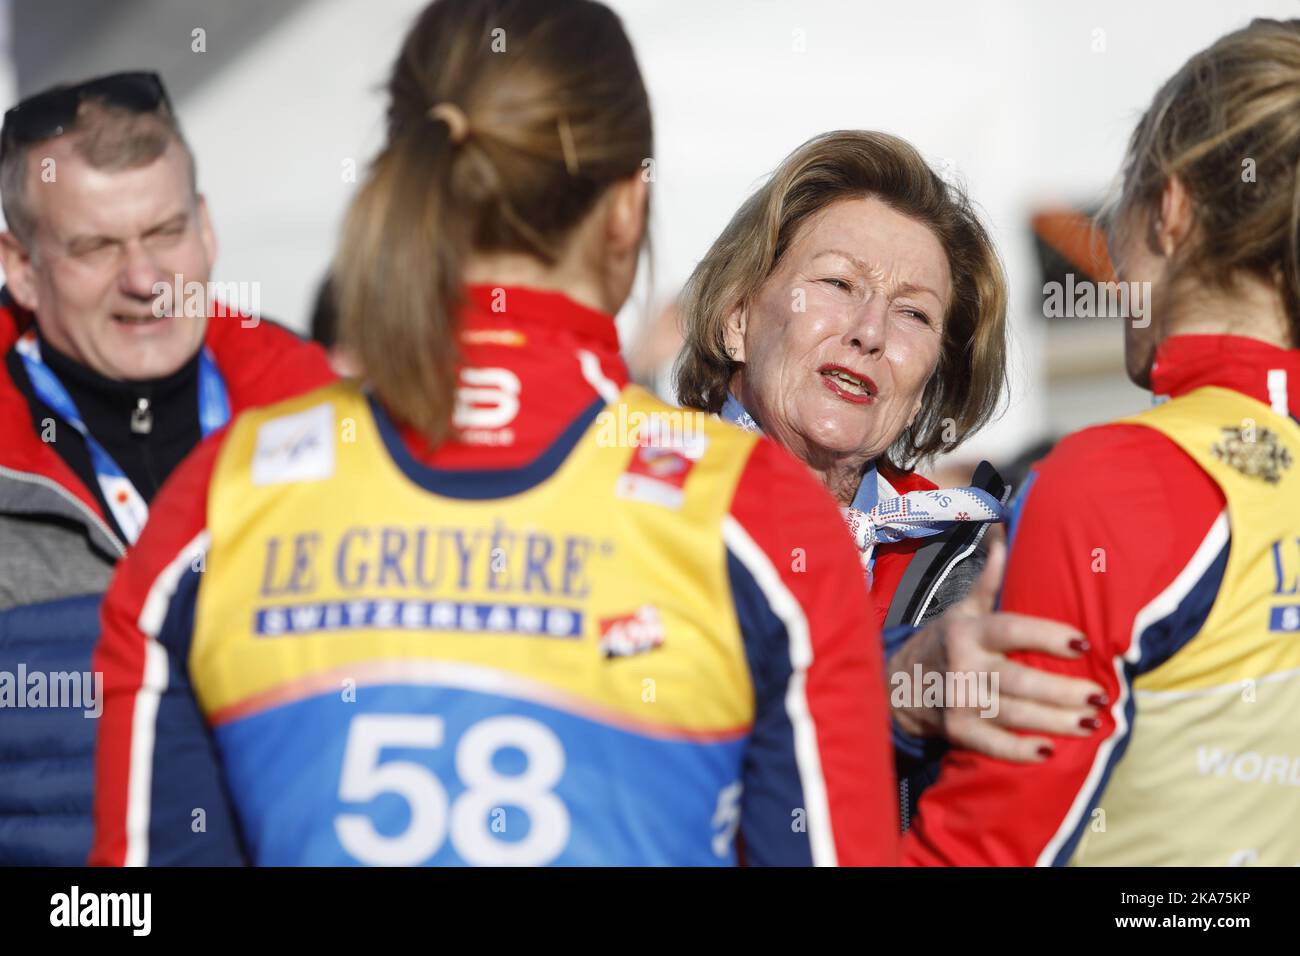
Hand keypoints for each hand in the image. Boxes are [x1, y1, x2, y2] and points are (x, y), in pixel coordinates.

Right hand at [887, 525, 1105, 761]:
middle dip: (1062, 690)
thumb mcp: (962, 610)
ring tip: (1092, 722)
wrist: (897, 685)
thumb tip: (1004, 531)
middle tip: (1102, 695)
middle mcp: (963, 665)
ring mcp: (959, 700)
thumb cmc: (943, 643)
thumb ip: (990, 580)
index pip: (1011, 629)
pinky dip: (1017, 751)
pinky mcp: (956, 731)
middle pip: (1019, 679)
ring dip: (1055, 721)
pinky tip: (1048, 752)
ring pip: (1013, 713)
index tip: (1083, 643)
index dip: (1046, 635)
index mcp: (969, 631)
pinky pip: (990, 744)